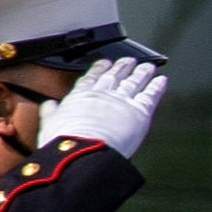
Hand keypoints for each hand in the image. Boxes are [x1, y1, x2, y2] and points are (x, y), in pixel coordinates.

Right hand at [40, 56, 167, 159]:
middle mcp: (102, 94)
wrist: (82, 151)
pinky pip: (151, 94)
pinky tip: (161, 80)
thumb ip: (51, 113)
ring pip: (134, 81)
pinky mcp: (139, 111)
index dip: (99, 69)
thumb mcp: (49, 125)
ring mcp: (121, 100)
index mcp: (80, 96)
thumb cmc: (64, 144)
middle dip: (122, 67)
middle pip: (114, 76)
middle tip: (128, 60)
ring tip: (148, 66)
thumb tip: (50, 105)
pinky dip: (156, 86)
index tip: (104, 63)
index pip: (91, 78)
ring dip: (142, 73)